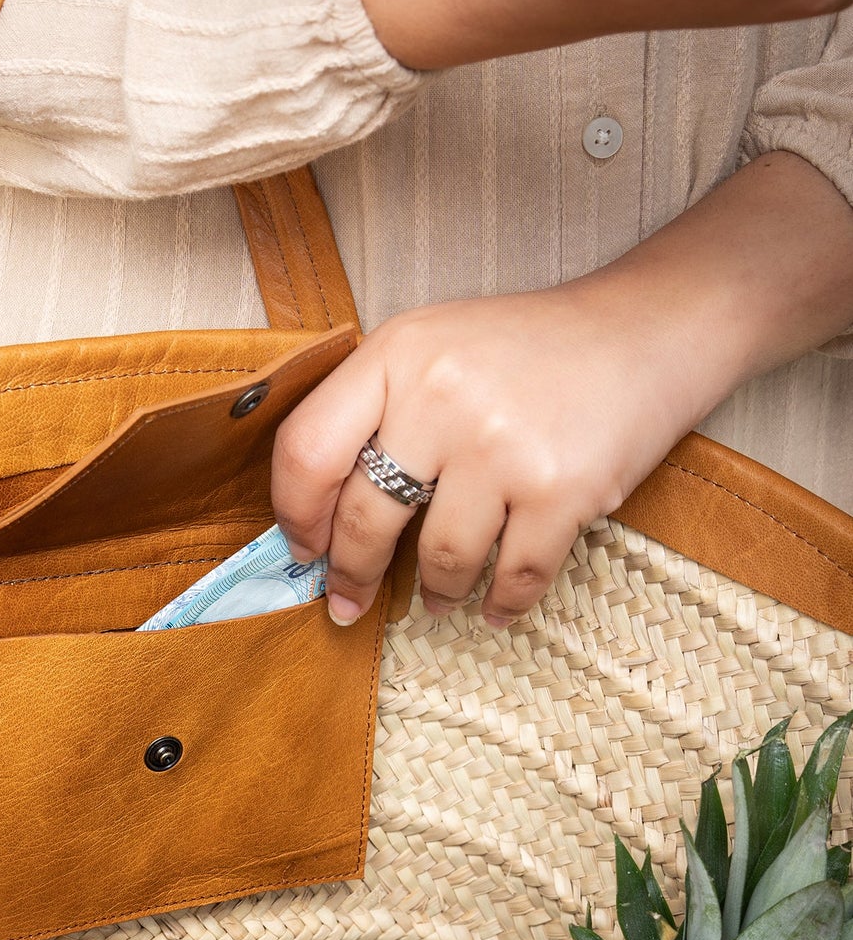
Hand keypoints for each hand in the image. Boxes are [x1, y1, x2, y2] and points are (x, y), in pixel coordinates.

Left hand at [271, 285, 716, 627]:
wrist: (645, 331)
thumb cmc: (524, 349)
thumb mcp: (430, 347)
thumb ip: (371, 410)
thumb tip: (318, 515)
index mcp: (395, 355)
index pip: (306, 451)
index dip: (293, 515)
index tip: (302, 549)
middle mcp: (441, 397)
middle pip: (363, 518)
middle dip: (351, 575)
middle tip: (348, 601)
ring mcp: (502, 445)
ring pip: (439, 559)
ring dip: (434, 592)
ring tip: (435, 599)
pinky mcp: (563, 489)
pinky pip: (513, 576)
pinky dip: (502, 603)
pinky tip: (494, 608)